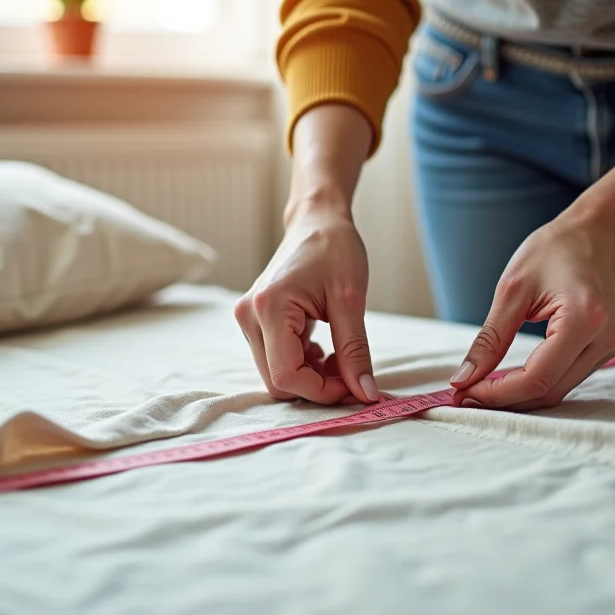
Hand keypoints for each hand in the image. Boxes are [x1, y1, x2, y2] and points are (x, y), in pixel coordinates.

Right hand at [234, 205, 378, 404]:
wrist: (317, 222)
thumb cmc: (335, 250)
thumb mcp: (351, 301)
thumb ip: (355, 351)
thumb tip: (365, 393)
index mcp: (269, 308)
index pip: (286, 376)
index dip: (322, 391)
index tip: (354, 385)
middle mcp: (249, 316)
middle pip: (277, 382)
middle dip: (317, 387)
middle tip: (351, 372)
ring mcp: (249, 319)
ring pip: (277, 375)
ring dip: (311, 377)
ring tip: (340, 356)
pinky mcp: (255, 322)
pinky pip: (277, 360)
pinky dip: (304, 365)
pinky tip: (324, 348)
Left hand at [448, 113, 614, 409]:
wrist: (596, 233)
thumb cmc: (553, 250)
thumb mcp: (512, 290)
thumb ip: (489, 340)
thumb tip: (463, 380)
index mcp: (583, 318)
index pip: (537, 378)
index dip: (498, 393)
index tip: (465, 392)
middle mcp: (606, 337)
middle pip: (550, 392)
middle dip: (506, 399)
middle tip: (468, 393)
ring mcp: (613, 345)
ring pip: (560, 391)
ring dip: (521, 395)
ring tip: (484, 386)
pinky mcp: (610, 347)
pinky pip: (569, 378)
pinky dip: (539, 382)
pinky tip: (512, 376)